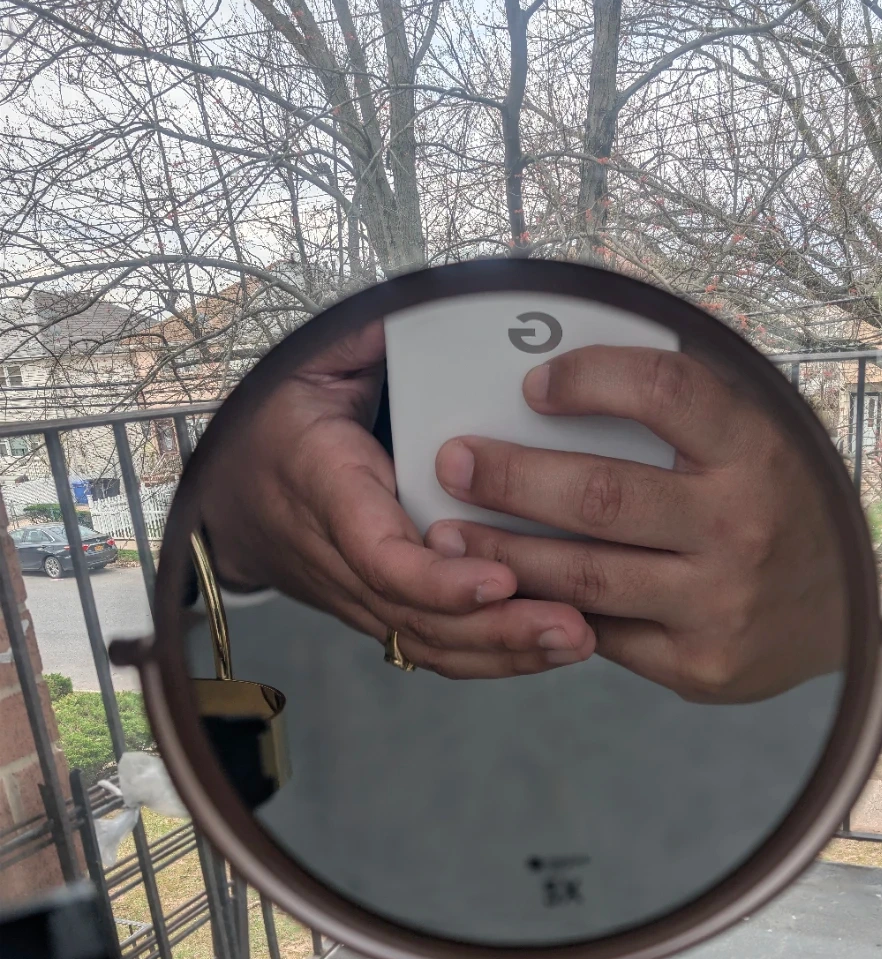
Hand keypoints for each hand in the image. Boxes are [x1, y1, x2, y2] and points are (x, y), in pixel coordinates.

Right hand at [198, 322, 594, 678]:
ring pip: (426, 643)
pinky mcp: (375, 612)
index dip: (437, 578)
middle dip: (496, 628)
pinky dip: (490, 656)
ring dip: (504, 651)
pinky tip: (548, 648)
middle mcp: (335, 553)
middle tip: (572, 625)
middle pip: (415, 614)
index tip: (499, 578)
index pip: (375, 552)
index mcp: (319, 483)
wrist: (228, 491)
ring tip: (576, 640)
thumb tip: (433, 302)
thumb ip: (370, 336)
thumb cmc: (281, 417)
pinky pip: (429, 648)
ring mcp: (353, 594)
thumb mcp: (314, 359)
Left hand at [425, 346, 845, 702]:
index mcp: (758, 450)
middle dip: (509, 479)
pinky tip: (505, 591)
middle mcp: (741, 527)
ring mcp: (719, 605)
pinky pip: (603, 632)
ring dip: (503, 554)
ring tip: (448, 536)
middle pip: (600, 497)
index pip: (664, 393)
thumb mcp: (761, 436)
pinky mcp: (699, 665)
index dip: (590, 380)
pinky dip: (548, 609)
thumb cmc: (782, 504)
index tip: (533, 385)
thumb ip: (692, 402)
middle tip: (452, 463)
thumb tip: (578, 358)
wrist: (848, 612)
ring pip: (584, 578)